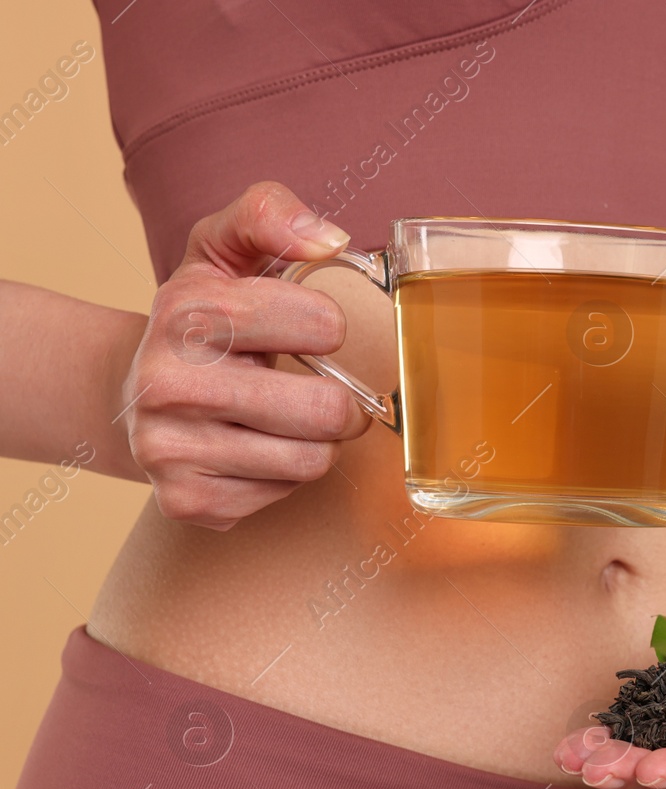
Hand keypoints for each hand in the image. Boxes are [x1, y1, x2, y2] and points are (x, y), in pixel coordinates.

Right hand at [120, 181, 369, 529]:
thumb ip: (268, 214)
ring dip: (314, 441)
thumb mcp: (223, 249)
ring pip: (312, 460)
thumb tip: (329, 239)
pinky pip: (284, 494)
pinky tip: (251, 449)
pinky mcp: (185, 500)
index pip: (321, 325)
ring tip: (282, 419)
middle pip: (327, 410)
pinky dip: (282, 475)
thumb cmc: (201, 318)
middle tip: (317, 390)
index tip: (306, 331)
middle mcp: (168, 382)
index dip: (327, 329)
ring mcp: (169, 447)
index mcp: (188, 312)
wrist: (131, 391)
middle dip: (338, 401)